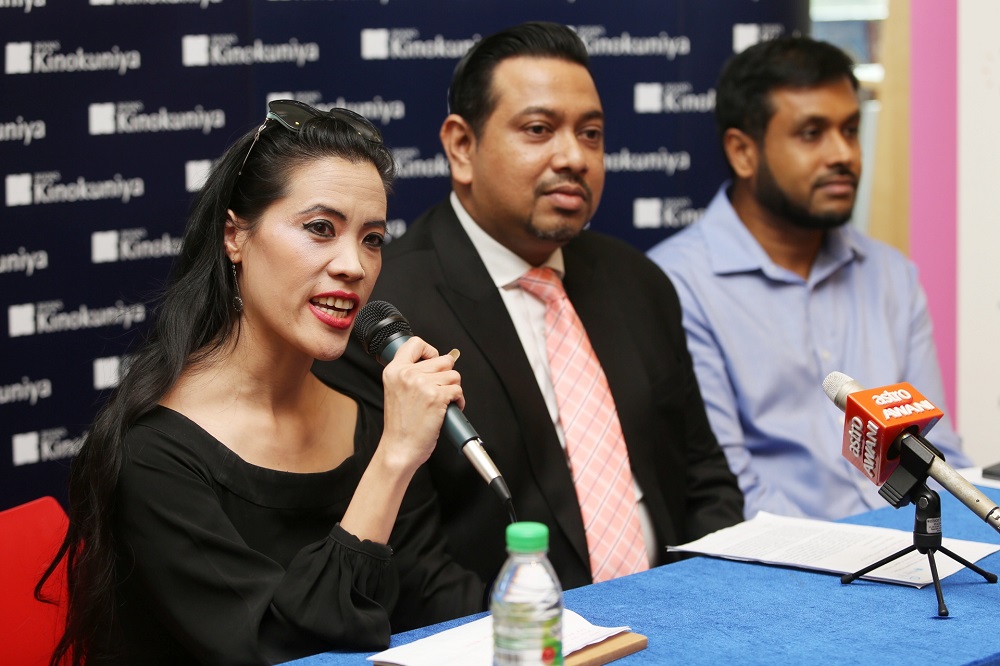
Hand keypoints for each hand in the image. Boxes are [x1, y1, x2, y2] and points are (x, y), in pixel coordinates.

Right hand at [379, 336, 463, 472]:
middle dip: (446, 375)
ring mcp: (422, 385)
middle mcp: (408, 375)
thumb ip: (411, 374)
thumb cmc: (400, 425)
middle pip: (442, 360)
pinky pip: (458, 391)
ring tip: (444, 401)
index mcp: (394, 371)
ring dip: (453, 389)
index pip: (415, 343)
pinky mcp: (436, 397)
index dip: (430, 350)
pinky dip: (459, 401)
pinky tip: (449, 409)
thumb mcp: (396, 391)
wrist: (400, 448)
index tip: (433, 360)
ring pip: (454, 375)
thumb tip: (439, 360)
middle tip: (440, 390)